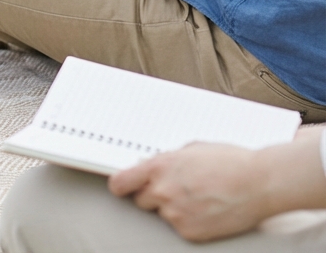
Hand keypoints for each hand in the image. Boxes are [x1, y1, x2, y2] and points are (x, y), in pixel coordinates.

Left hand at [110, 132, 325, 242]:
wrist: (261, 183)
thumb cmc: (232, 162)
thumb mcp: (192, 150)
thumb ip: (167, 161)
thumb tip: (152, 167)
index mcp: (159, 167)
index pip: (120, 182)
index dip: (121, 185)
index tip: (123, 187)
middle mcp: (163, 191)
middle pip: (140, 200)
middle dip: (154, 196)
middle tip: (177, 190)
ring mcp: (175, 213)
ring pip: (162, 214)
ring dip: (174, 208)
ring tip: (201, 198)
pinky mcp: (190, 231)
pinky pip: (180, 227)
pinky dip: (191, 221)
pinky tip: (209, 210)